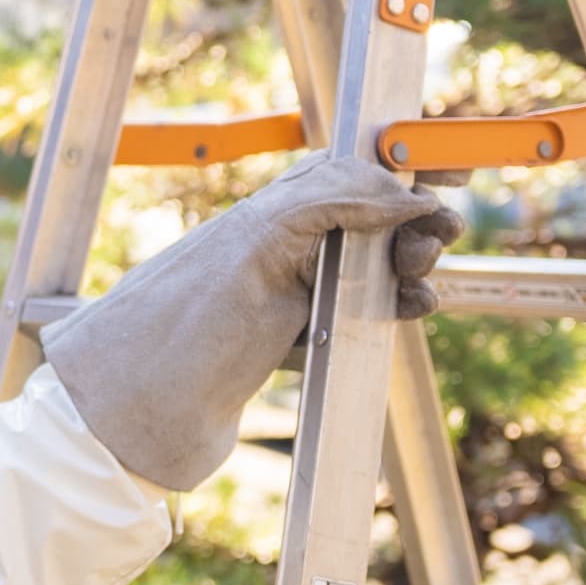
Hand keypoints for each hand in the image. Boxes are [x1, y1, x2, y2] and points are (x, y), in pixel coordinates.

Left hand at [42, 154, 465, 489]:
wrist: (135, 415)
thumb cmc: (181, 326)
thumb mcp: (258, 242)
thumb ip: (327, 201)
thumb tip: (400, 191)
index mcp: (262, 216)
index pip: (344, 175)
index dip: (396, 169)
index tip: (450, 169)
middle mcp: (270, 251)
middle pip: (363, 223)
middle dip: (410, 224)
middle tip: (437, 238)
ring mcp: (278, 301)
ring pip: (362, 272)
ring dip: (405, 268)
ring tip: (422, 281)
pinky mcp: (281, 349)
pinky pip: (347, 320)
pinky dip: (387, 311)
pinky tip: (411, 309)